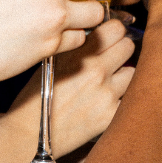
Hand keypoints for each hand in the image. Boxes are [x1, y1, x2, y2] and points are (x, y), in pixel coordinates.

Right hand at [9, 18, 135, 154]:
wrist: (28, 134)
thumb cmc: (35, 98)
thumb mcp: (52, 62)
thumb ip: (77, 48)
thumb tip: (99, 36)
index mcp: (79, 54)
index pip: (116, 28)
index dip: (113, 32)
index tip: (109, 38)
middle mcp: (96, 70)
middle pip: (129, 46)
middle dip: (121, 50)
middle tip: (112, 60)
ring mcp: (106, 93)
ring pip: (133, 72)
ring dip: (124, 75)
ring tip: (108, 84)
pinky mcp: (111, 115)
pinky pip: (129, 99)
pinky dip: (122, 100)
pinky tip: (106, 103)